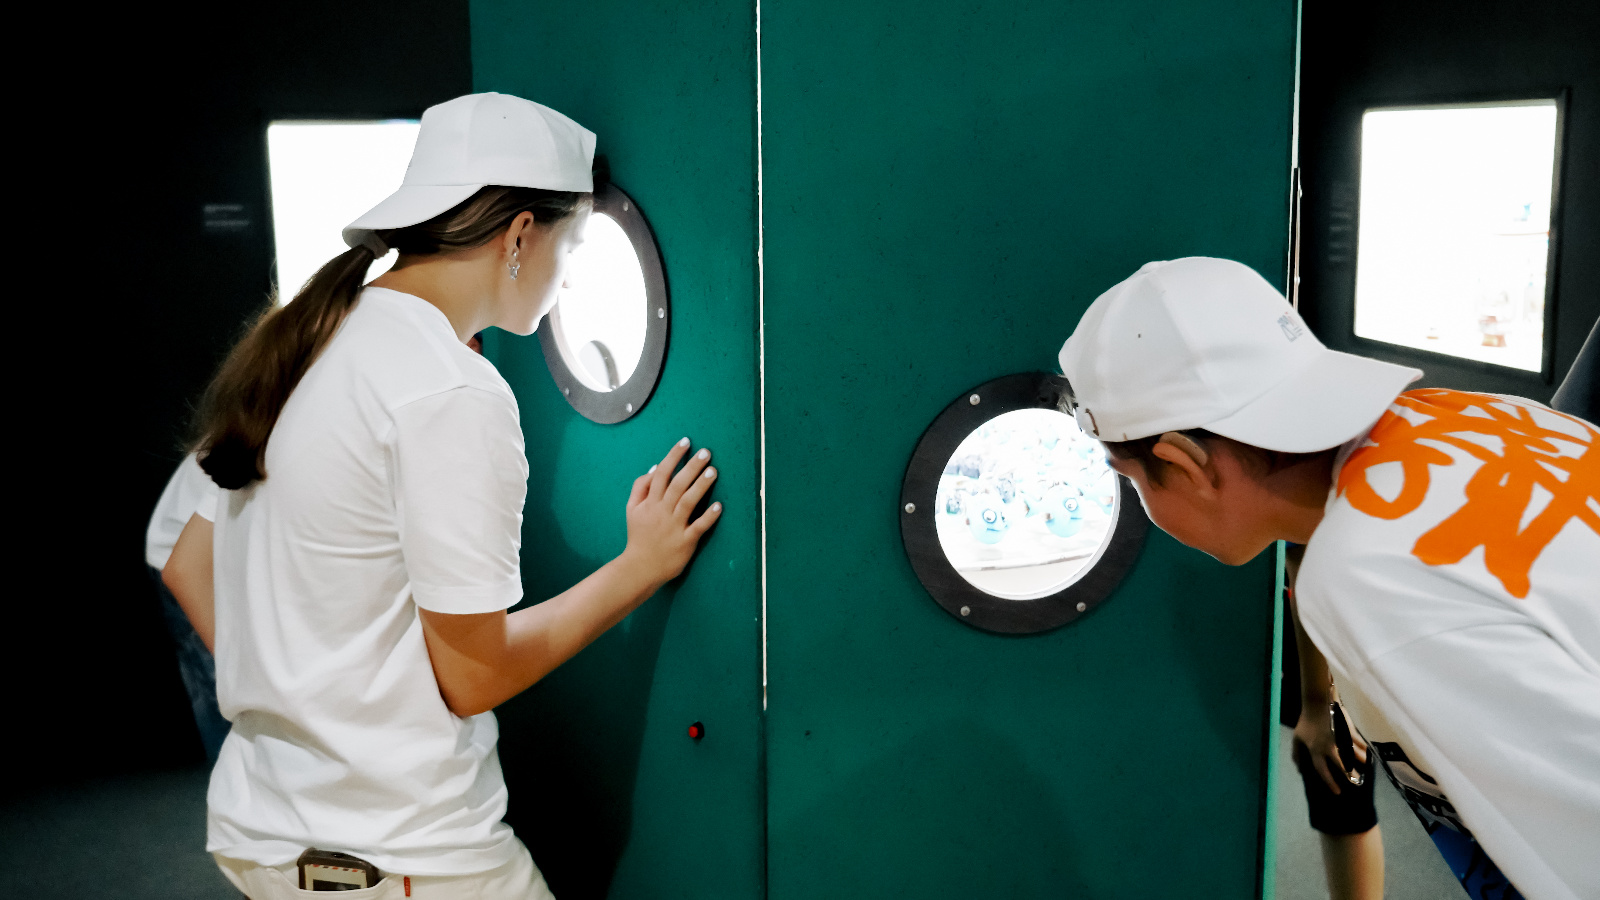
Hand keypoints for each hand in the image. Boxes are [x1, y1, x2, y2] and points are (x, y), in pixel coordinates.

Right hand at [621, 437, 722, 586]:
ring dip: (701, 486)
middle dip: (691, 466)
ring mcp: (674, 527)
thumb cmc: (638, 536)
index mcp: (649, 502)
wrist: (639, 567)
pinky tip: (719, 506)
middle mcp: (662, 512)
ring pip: (687, 502)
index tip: (685, 442)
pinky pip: (698, 527)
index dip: (673, 456)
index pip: (661, 474)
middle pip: (676, 484)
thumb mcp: (632, 510)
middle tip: (706, 452)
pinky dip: (708, 517)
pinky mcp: (685, 541)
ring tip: (713, 471)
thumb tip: (653, 467)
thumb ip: (640, 488)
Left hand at [1293, 701, 1367, 794]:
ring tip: (1366, 768)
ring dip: (1361, 762)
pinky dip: (1364, 748)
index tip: (1338, 792)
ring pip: (1354, 755)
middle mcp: (1329, 748)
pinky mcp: (1349, 731)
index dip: (1329, 782)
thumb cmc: (1306, 721)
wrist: (1317, 704)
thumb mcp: (1297, 738)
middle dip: (1350, 776)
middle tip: (1357, 783)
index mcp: (1316, 750)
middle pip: (1342, 766)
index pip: (1323, 771)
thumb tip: (1298, 769)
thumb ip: (1296, 754)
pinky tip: (1367, 753)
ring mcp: (1340, 739)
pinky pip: (1359, 743)